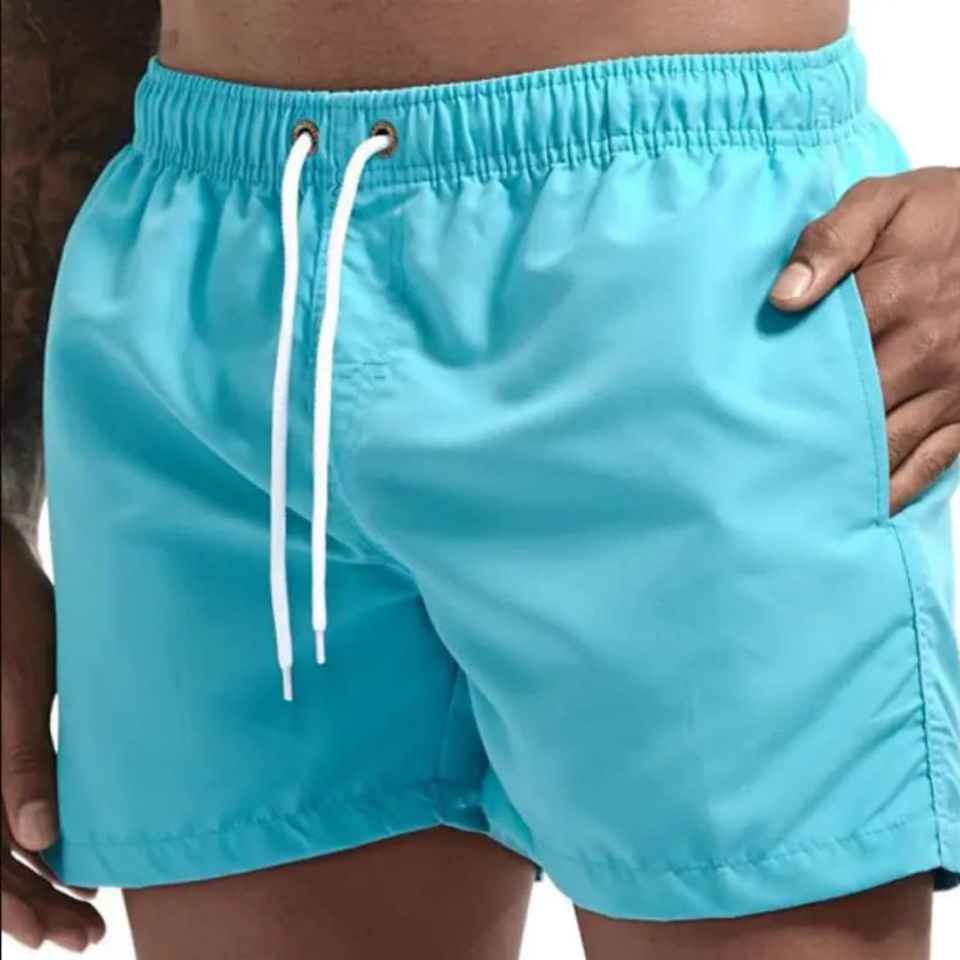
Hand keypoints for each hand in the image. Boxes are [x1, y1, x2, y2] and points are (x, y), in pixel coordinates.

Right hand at [1, 523, 103, 950]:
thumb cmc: (11, 610)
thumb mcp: (21, 682)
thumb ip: (22, 757)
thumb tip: (37, 837)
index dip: (14, 905)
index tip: (59, 932)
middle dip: (31, 904)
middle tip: (86, 933)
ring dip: (32, 880)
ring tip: (83, 908)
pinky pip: (0, 806)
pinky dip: (29, 839)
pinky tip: (64, 852)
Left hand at [770, 167, 959, 513]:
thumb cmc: (947, 214)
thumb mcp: (886, 201)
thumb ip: (831, 240)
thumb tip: (782, 298)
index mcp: (892, 301)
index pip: (819, 363)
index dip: (775, 393)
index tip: (732, 419)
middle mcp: (923, 354)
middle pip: (848, 415)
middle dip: (800, 446)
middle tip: (747, 478)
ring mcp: (949, 388)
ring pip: (886, 449)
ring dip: (841, 479)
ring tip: (789, 506)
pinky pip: (932, 462)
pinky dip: (896, 490)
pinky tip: (860, 511)